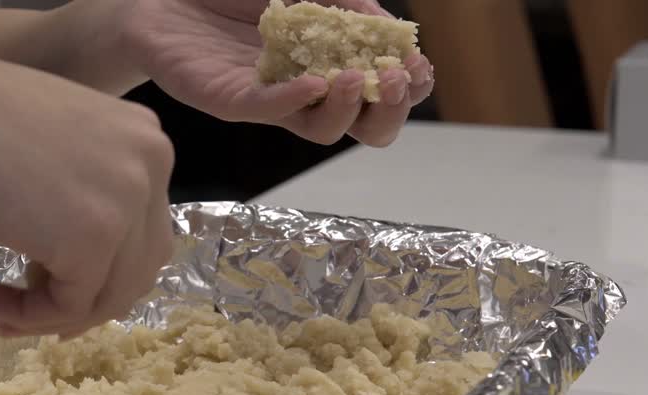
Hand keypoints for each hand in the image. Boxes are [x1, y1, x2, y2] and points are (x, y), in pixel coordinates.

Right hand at [0, 49, 174, 337]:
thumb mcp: (54, 150)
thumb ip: (84, 197)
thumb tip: (79, 272)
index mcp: (148, 142)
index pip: (143, 234)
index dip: (98, 272)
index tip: (43, 285)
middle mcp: (152, 169)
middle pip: (137, 269)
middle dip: (82, 303)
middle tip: (25, 314)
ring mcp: (127, 205)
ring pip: (106, 297)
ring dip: (49, 316)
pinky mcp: (92, 242)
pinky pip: (67, 306)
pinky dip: (25, 316)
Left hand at [121, 0, 434, 146]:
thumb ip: (345, 7)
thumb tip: (389, 28)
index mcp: (330, 64)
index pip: (382, 92)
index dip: (409, 88)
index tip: (418, 65)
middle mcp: (305, 91)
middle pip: (361, 126)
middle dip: (389, 110)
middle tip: (395, 80)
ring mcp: (268, 100)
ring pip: (319, 129)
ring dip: (347, 108)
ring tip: (355, 78)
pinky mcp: (228, 99)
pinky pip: (265, 110)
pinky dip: (292, 100)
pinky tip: (311, 81)